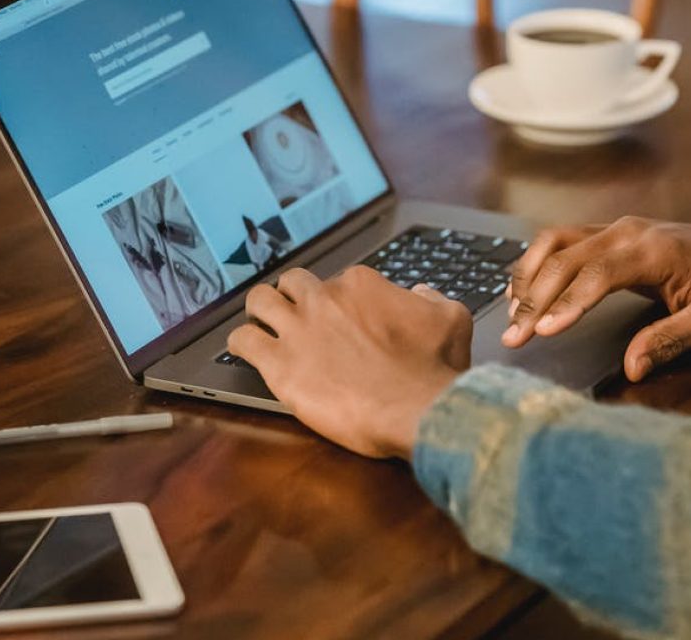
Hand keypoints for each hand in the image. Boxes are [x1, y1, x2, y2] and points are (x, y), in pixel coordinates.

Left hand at [227, 265, 472, 459]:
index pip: (337, 281)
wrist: (415, 409)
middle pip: (292, 282)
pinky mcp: (279, 364)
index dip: (339, 301)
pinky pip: (242, 341)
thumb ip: (430, 298)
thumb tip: (419, 293)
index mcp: (360, 284)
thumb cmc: (433, 369)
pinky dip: (241, 343)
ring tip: (262, 324)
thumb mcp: (450, 318)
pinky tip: (246, 350)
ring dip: (259, 310)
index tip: (344, 319)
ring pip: (259, 300)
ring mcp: (298, 329)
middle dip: (292, 296)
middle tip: (296, 315)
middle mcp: (324, 299)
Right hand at [505, 205, 690, 381]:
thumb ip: (672, 341)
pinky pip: (560, 239)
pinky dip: (535, 262)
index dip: (567, 302)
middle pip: (565, 257)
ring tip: (512, 314)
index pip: (598, 274)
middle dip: (535, 298)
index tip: (543, 331)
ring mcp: (613, 228)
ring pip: (554, 242)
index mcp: (653, 252)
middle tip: (514, 337)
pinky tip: (522, 289)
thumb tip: (632, 368)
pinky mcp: (606, 232)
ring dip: (528, 276)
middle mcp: (626, 232)